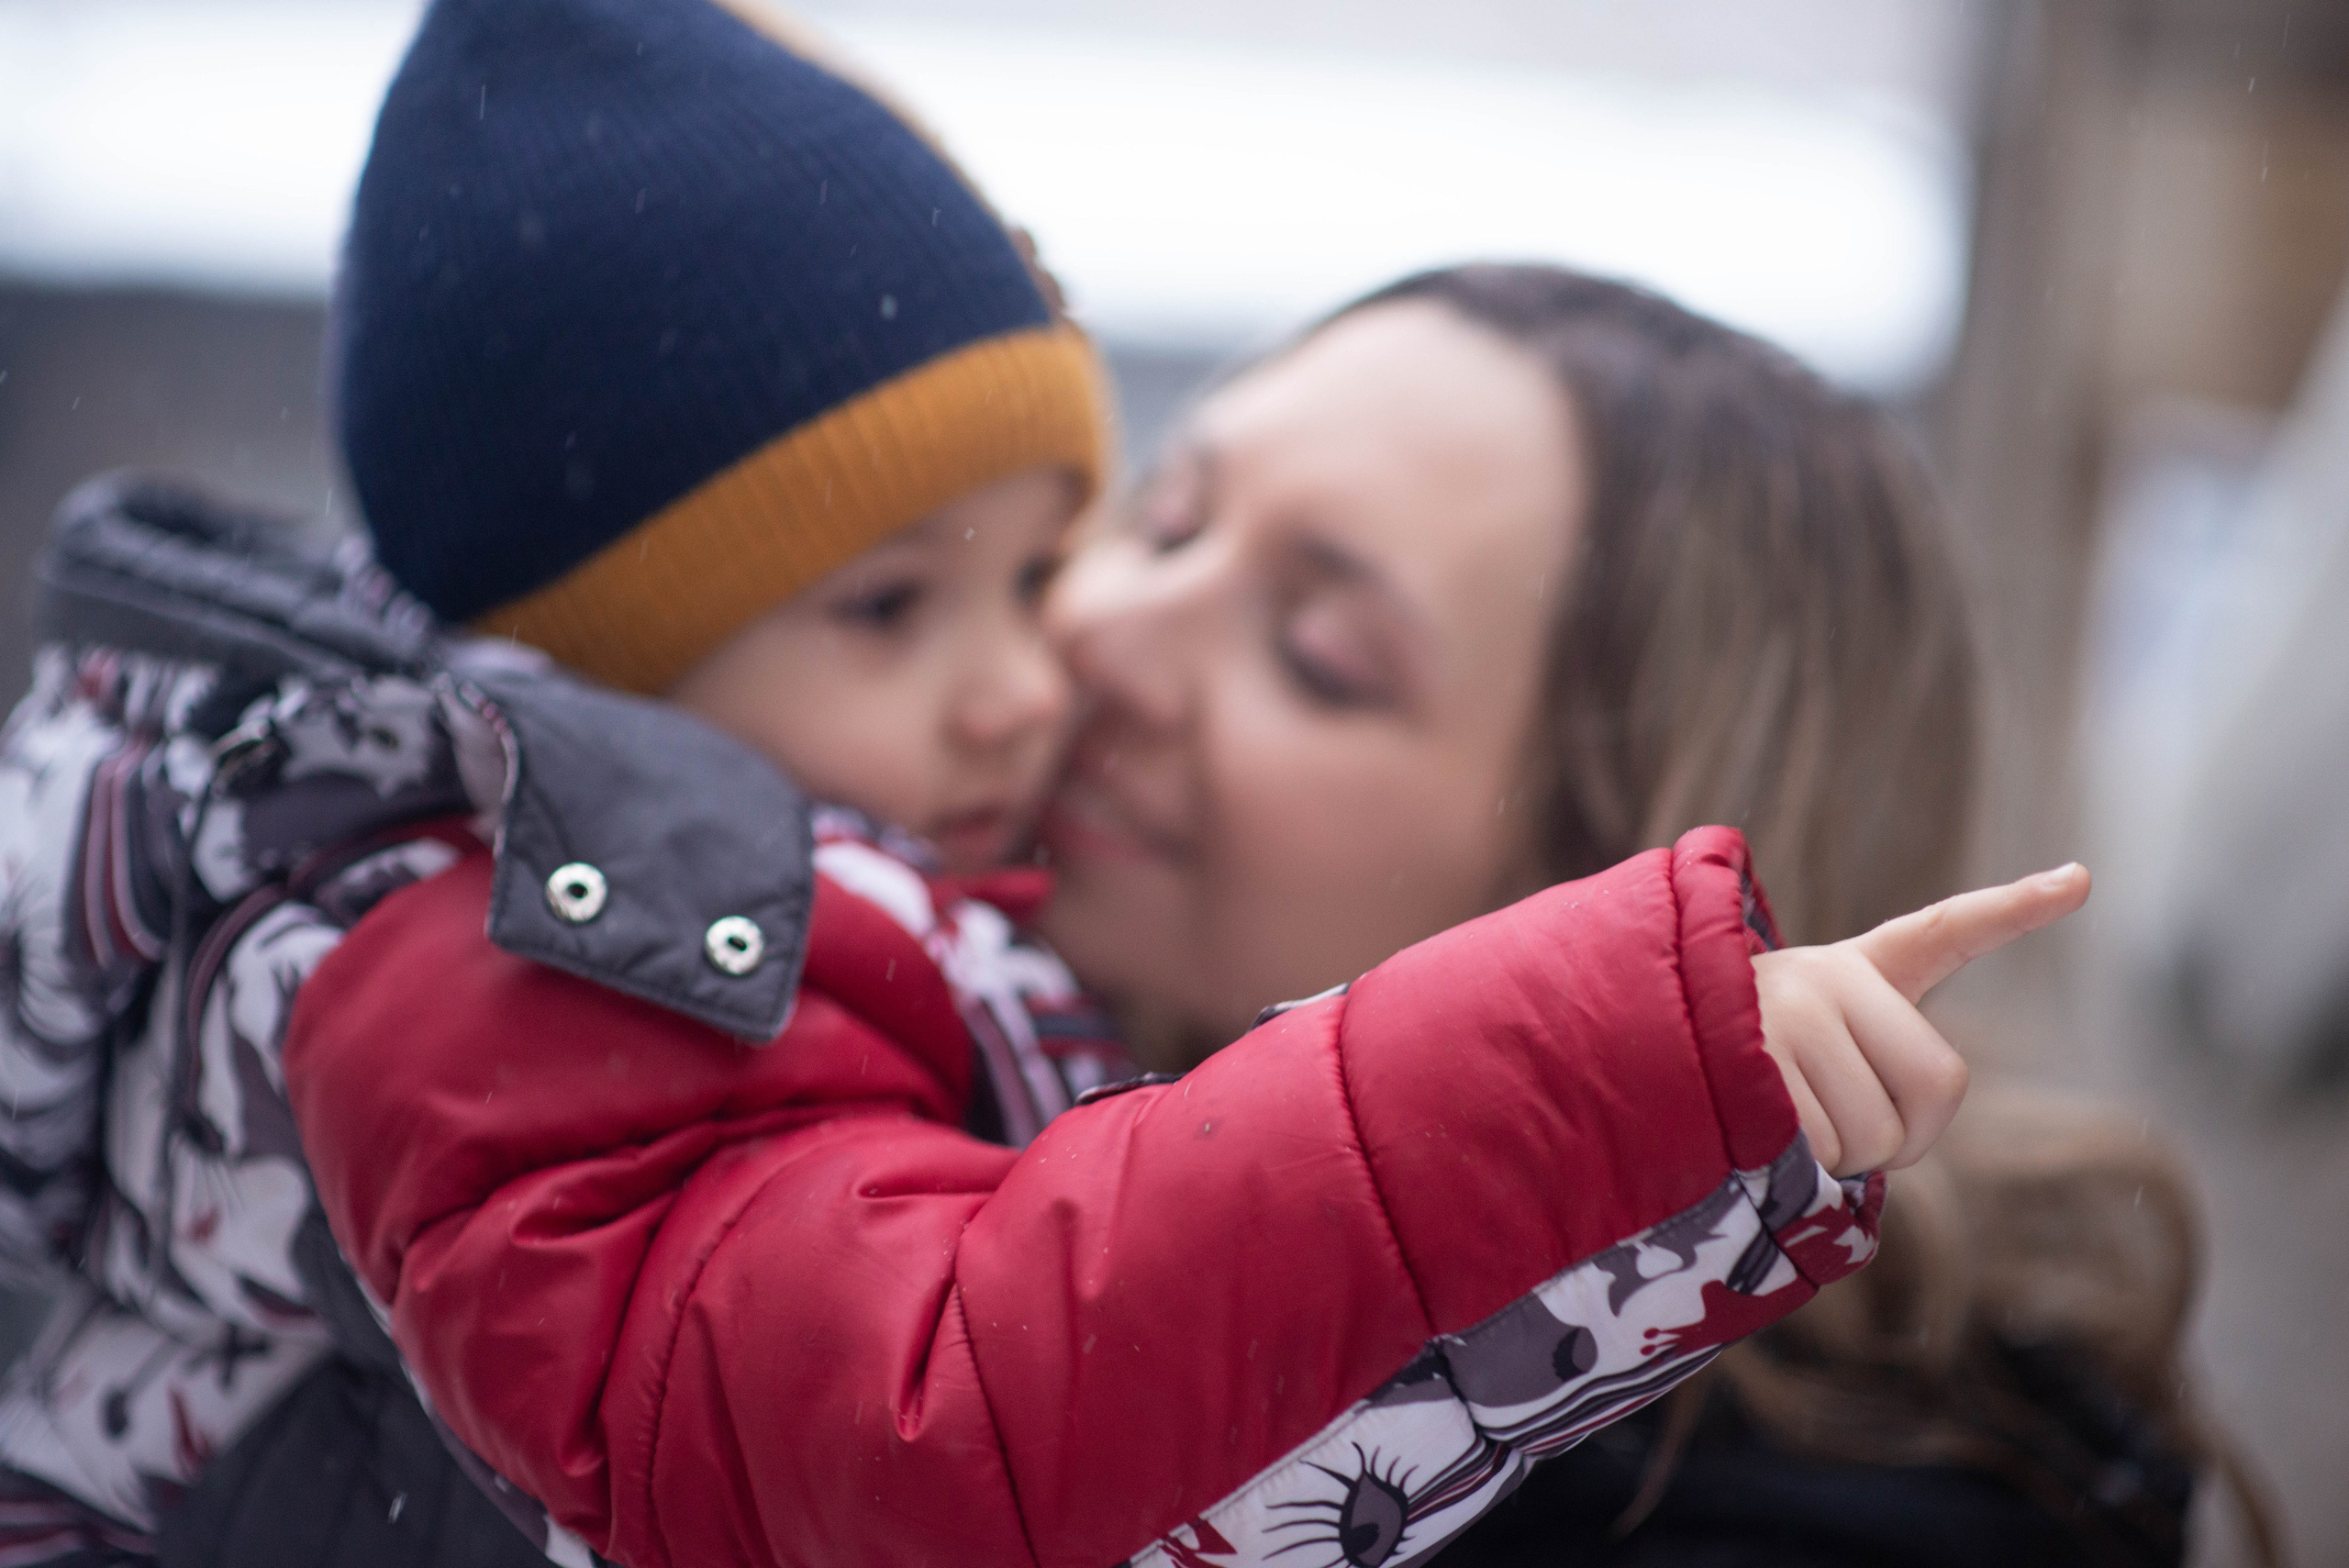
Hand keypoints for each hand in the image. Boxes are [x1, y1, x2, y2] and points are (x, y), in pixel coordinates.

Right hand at [1753, 864, 2090, 1175]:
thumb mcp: (1821, 1057)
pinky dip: (1800, 1168)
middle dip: (1900, 1139)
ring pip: (1876, 1134)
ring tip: (1783, 1122)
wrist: (1628, 1068)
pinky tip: (1758, 1130)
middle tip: (1839, 1130)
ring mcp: (1790, 1012)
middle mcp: (1827, 977)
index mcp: (1852, 970)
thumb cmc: (1750, 1074)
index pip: (1943, 931)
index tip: (2078, 879)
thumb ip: (1888, 1072)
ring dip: (1841, 1161)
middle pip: (1937, 1083)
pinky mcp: (1753, 1058)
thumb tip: (1959, 1024)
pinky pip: (1822, 1151)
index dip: (2014, 908)